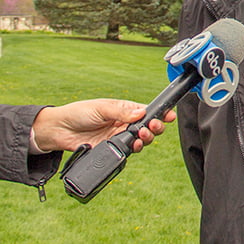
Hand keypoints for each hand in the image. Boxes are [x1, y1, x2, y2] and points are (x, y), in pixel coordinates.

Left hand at [31, 99, 175, 152]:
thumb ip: (121, 112)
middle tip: (152, 127)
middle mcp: (124, 124)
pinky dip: (135, 149)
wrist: (58, 130)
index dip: (160, 114)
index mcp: (125, 110)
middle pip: (148, 127)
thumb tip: (141, 112)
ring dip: (146, 138)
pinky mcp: (112, 149)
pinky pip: (128, 151)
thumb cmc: (78, 113)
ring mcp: (119, 137)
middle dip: (155, 127)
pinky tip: (134, 146)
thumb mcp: (101, 108)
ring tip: (141, 136)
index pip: (147, 112)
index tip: (169, 116)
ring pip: (141, 140)